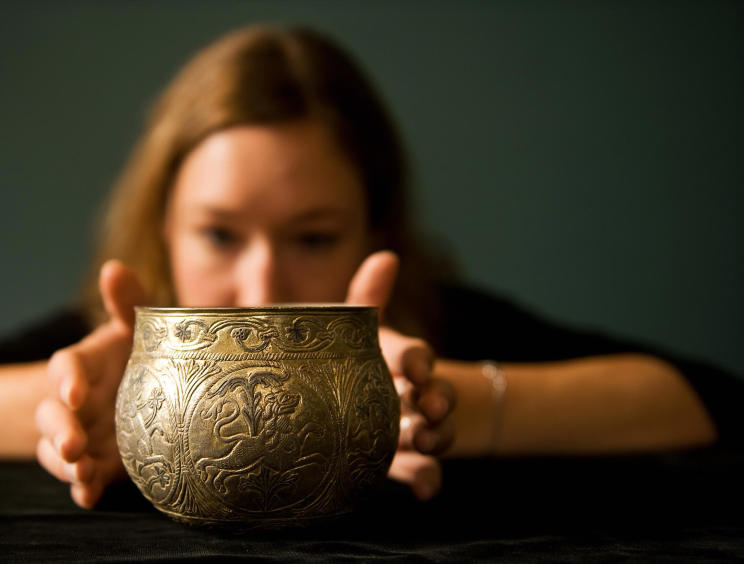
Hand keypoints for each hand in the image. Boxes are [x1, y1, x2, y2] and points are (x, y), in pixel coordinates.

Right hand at [34, 260, 146, 507]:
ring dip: (65, 465)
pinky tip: (88, 497)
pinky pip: (81, 480)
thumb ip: (127, 301)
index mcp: (83, 366)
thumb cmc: (136, 353)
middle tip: (72, 447)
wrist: (144, 395)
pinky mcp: (96, 464)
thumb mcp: (134, 328)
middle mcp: (74, 403)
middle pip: (52, 415)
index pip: (66, 367)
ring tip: (81, 475)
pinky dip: (83, 489)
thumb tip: (113, 268)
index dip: (67, 380)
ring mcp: (81, 436)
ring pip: (57, 452)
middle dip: (59, 431)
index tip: (74, 393)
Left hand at [346, 251, 456, 500]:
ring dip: (436, 438)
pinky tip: (426, 491)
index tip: (413, 366)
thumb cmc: (362, 360)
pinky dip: (428, 480)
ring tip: (426, 442)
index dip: (416, 359)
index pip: (414, 354)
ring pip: (436, 433)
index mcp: (398, 359)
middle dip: (437, 400)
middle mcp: (413, 393)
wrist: (364, 405)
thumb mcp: (364, 333)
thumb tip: (386, 256)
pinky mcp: (405, 461)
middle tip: (429, 405)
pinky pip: (423, 472)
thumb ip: (368, 299)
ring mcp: (413, 428)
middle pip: (435, 395)